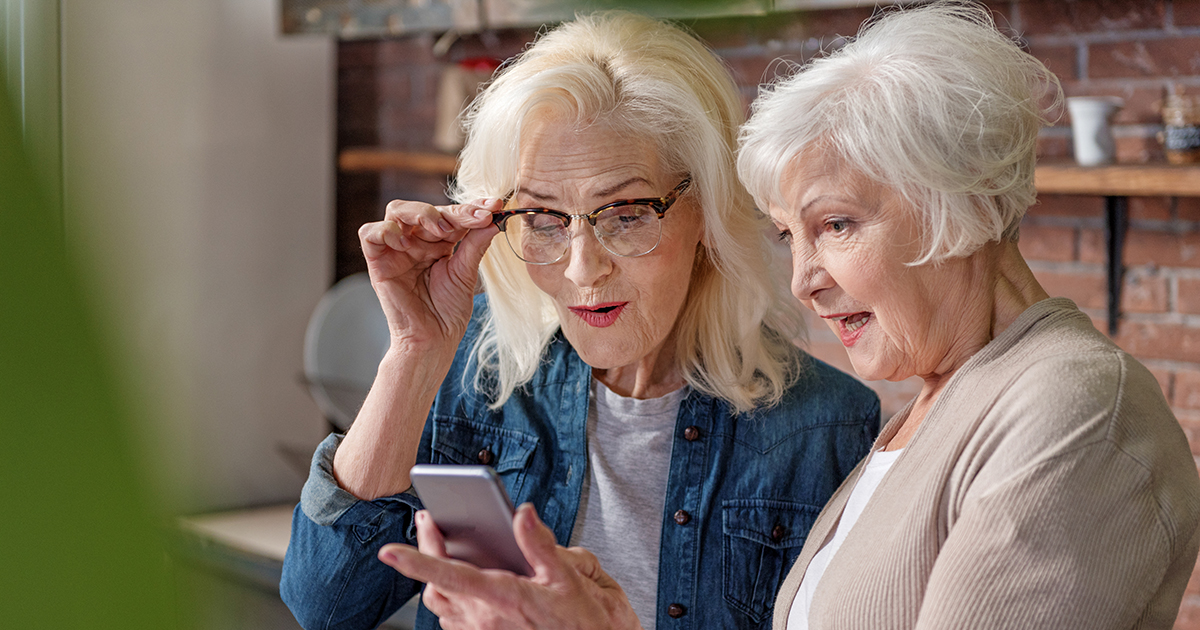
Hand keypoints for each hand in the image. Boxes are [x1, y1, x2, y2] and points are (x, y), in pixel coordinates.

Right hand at [358, 198, 500, 354]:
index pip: (451, 215)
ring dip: (422, 213)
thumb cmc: (448, 312)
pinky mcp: (378, 263)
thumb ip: (474, 244)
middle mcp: (416, 242)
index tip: (495, 206)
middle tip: (476, 217)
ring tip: (443, 230)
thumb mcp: (466, 273)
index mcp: (438, 243)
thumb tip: (492, 218)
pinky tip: (407, 243)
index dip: (472, 207)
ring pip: (397, 211)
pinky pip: (370, 234)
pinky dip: (386, 231)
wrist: (434, 340)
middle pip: (426, 208)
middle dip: (452, 210)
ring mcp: (396, 250)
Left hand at [378, 504, 643, 629]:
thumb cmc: (585, 621)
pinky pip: (453, 619)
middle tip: (427, 521)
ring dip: (434, 577)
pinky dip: (448, 597)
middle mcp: (486, 619)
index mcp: (506, 598)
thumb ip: (541, 545)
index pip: (451, 575)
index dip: (416, 562)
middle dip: (425, 551)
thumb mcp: (570, 579)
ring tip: (440, 547)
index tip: (390, 551)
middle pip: (437, 585)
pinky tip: (461, 581)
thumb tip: (523, 514)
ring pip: (440, 604)